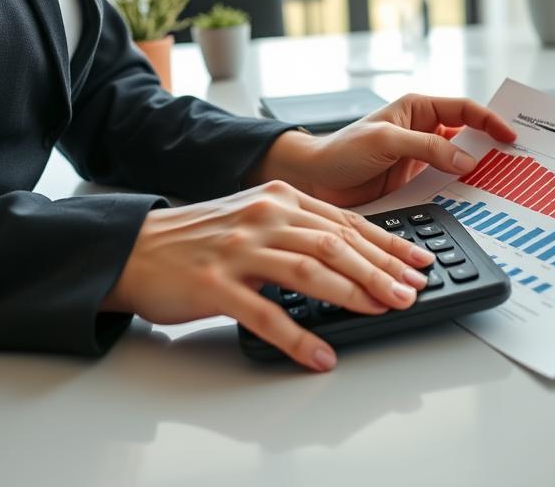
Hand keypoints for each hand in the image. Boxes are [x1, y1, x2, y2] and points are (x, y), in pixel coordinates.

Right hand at [101, 181, 435, 370]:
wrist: (137, 246)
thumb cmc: (201, 237)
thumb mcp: (256, 217)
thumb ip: (300, 228)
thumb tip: (355, 254)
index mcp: (280, 199)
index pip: (346, 222)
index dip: (387, 244)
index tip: (417, 262)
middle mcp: (264, 218)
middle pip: (335, 245)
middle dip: (380, 270)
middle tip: (410, 291)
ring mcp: (240, 250)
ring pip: (308, 271)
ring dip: (352, 294)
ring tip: (382, 311)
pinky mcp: (215, 284)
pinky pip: (265, 314)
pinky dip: (298, 336)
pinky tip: (320, 354)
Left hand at [253, 94, 516, 206]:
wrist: (313, 181)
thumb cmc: (340, 150)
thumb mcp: (385, 141)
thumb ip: (426, 148)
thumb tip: (466, 160)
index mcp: (417, 109)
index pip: (464, 109)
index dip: (490, 120)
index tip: (510, 136)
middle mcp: (423, 132)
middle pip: (468, 136)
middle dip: (491, 146)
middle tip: (515, 162)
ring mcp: (420, 159)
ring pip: (459, 163)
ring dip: (477, 172)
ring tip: (501, 184)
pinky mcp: (414, 184)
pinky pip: (444, 185)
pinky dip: (459, 192)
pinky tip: (471, 202)